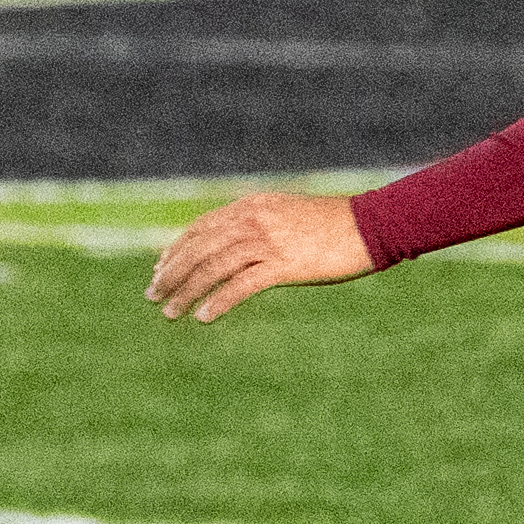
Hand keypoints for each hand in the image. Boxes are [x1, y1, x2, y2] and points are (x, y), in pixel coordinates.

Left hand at [152, 190, 378, 324]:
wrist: (371, 225)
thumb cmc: (335, 225)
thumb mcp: (289, 215)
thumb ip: (261, 224)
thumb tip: (238, 245)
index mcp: (251, 206)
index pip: (201, 228)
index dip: (176, 250)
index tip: (160, 270)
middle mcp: (253, 220)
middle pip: (199, 248)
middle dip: (171, 273)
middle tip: (152, 295)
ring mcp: (268, 242)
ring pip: (212, 268)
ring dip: (187, 291)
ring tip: (170, 312)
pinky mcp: (284, 265)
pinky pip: (241, 285)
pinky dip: (219, 301)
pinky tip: (204, 317)